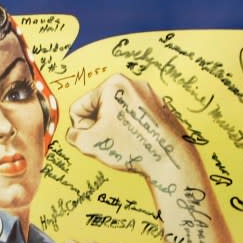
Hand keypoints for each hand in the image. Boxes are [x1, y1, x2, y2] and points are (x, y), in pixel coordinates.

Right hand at [66, 74, 197, 181]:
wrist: (170, 159)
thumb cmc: (131, 148)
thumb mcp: (88, 143)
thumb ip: (72, 135)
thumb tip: (75, 133)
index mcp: (113, 84)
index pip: (79, 108)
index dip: (81, 129)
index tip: (97, 139)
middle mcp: (132, 83)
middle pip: (98, 109)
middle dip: (99, 127)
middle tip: (112, 143)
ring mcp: (148, 94)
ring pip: (115, 114)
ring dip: (113, 129)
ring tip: (126, 143)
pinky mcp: (158, 107)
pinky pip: (132, 118)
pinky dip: (130, 130)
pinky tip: (138, 142)